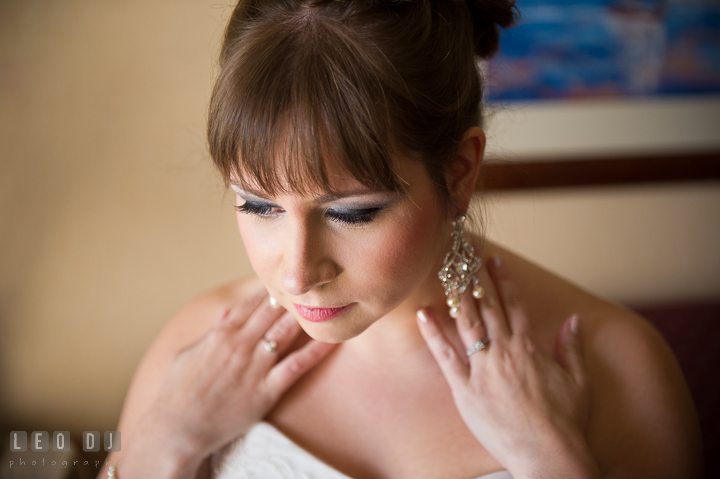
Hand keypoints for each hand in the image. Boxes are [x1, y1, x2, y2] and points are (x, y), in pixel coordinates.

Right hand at [123, 289, 335, 477]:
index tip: (287, 278)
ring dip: (306, 315)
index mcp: (220, 334)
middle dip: (292, 296)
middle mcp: (240, 345)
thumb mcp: (186, 354)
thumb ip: (210, 332)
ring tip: (324, 301)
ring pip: (286, 331)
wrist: (177, 431)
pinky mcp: (267, 390)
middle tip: (312, 283)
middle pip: (273, 311)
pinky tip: (333, 338)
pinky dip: (316, 351)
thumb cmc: (177, 393)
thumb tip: (226, 313)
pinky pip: (297, 365)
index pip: (252, 302)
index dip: (271, 288)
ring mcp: (254, 367)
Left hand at [417, 254, 598, 477]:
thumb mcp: (578, 381)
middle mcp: (504, 351)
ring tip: (445, 275)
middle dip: (475, 280)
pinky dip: (434, 334)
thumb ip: (572, 347)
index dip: (503, 280)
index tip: (494, 261)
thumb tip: (574, 319)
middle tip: (464, 258)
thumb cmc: (566, 422)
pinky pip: (446, 356)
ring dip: (456, 298)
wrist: (549, 453)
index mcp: (528, 347)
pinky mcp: (465, 389)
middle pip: (487, 307)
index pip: (514, 304)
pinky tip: (424, 315)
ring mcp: (483, 369)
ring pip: (467, 324)